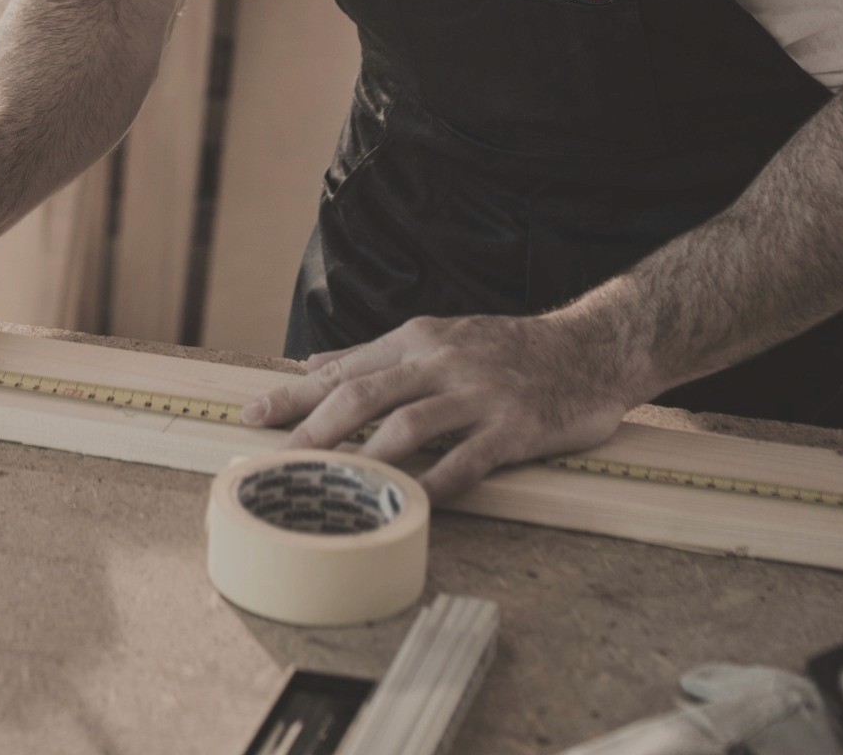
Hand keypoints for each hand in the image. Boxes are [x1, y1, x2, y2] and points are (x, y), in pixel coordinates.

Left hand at [239, 311, 647, 501]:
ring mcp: (479, 393)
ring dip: (366, 457)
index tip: (251, 416)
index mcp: (418, 340)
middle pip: (365, 394)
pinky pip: (469, 458)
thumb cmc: (508, 348)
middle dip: (315, 428)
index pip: (345, 369)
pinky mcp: (515, 426)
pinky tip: (413, 506)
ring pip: (410, 424)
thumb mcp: (438, 336)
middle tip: (279, 458)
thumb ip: (378, 355)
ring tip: (331, 485)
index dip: (295, 394)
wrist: (591, 346)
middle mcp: (442, 362)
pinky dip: (437, 483)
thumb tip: (312, 367)